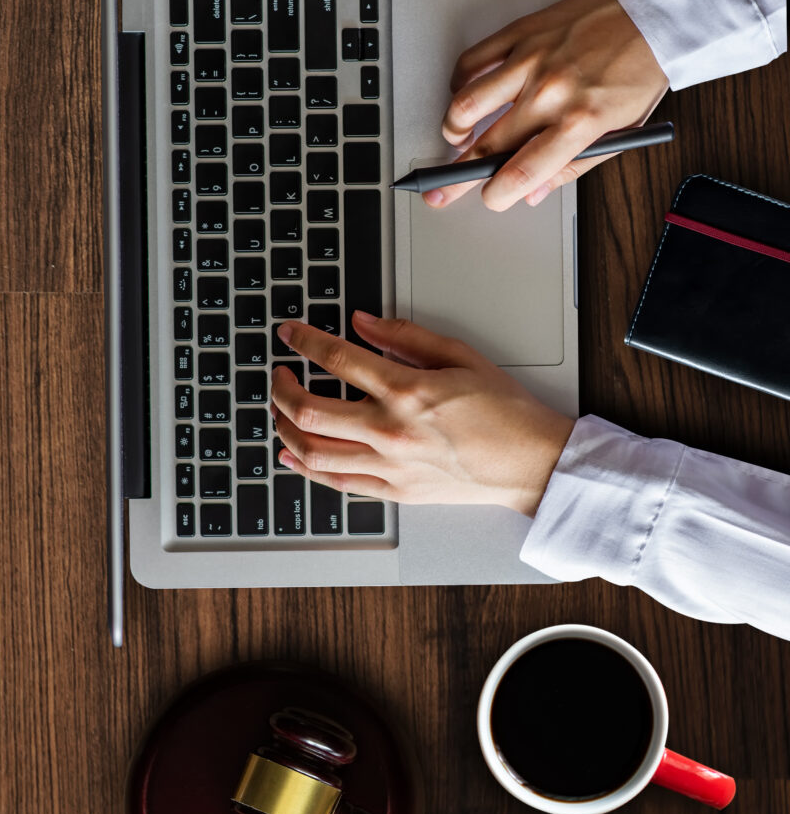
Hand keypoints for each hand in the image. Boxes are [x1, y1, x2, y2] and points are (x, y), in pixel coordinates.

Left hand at [268, 312, 573, 515]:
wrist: (533, 463)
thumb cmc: (505, 412)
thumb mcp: (461, 357)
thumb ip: (406, 336)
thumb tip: (363, 322)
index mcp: (408, 391)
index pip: (336, 359)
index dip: (303, 341)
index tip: (290, 333)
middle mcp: (391, 430)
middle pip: (308, 409)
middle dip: (281, 387)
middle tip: (279, 375)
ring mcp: (390, 465)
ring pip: (312, 450)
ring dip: (284, 427)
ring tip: (280, 410)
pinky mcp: (395, 491)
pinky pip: (335, 482)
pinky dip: (304, 466)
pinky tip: (291, 453)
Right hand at [427, 0, 666, 210]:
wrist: (651, 15)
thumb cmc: (640, 71)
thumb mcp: (622, 130)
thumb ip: (574, 165)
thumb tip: (533, 192)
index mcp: (581, 122)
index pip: (522, 170)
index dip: (497, 193)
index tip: (490, 197)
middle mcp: (550, 92)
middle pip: (486, 144)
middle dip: (458, 175)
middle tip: (443, 188)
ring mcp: (530, 60)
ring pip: (465, 104)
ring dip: (453, 128)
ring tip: (457, 137)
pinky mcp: (519, 34)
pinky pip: (469, 62)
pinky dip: (459, 84)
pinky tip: (466, 94)